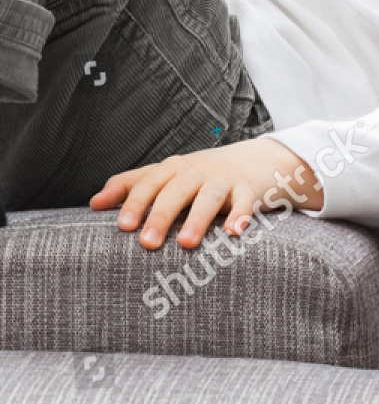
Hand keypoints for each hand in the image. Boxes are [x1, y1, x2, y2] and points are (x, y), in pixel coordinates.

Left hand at [89, 138, 322, 250]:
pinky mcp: (249, 189)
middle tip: (147, 243)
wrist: (259, 160)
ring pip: (209, 197)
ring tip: (186, 243)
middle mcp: (197, 170)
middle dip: (161, 216)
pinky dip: (241, 215)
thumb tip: (94, 203)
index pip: (149, 182)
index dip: (136, 202)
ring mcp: (224, 179)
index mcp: (173, 168)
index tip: (123, 226)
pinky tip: (234, 232)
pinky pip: (246, 202)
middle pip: (175, 191)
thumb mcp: (169, 175)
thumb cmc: (205, 174)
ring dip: (197, 219)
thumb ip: (132, 186)